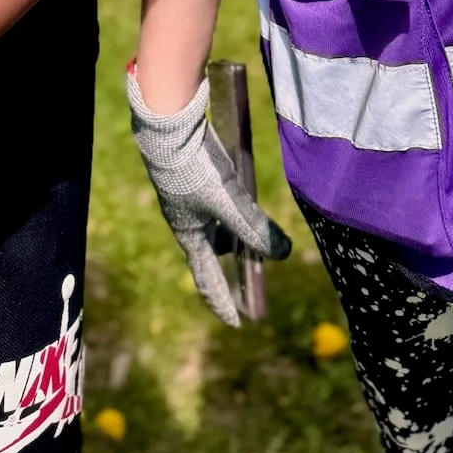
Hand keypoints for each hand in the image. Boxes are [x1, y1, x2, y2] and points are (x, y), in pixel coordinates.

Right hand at [126, 68, 290, 326]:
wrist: (168, 130)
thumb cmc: (194, 172)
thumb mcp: (229, 204)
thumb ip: (255, 228)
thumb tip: (283, 254)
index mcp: (190, 236)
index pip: (207, 279)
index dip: (222, 302)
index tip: (235, 322)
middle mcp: (186, 222)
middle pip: (212, 250)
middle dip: (233, 260)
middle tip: (253, 266)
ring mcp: (186, 199)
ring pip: (212, 225)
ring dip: (232, 231)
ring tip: (252, 228)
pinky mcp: (190, 177)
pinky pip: (212, 202)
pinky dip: (228, 206)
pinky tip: (239, 192)